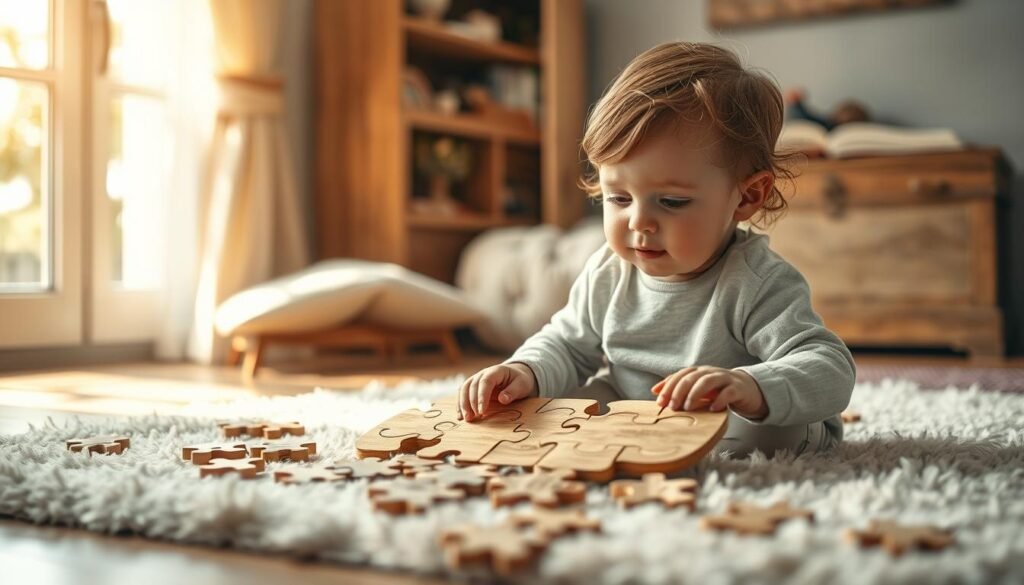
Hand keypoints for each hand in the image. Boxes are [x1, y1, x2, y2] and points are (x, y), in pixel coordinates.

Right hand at [458, 362, 538, 421]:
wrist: (516, 375)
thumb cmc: (520, 380)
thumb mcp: (522, 385)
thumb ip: (513, 391)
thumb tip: (502, 399)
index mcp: (496, 371)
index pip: (485, 382)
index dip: (482, 397)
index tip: (482, 412)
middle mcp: (483, 373)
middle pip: (472, 386)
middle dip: (471, 403)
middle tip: (473, 418)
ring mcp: (476, 379)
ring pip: (464, 389)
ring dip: (463, 404)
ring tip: (466, 418)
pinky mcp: (473, 386)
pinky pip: (463, 393)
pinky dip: (460, 404)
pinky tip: (460, 416)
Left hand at [651, 366, 767, 419]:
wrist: (749, 389)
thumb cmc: (720, 391)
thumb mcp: (698, 390)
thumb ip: (679, 389)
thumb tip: (655, 391)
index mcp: (699, 372)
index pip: (680, 375)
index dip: (668, 387)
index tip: (659, 402)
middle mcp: (710, 372)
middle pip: (691, 377)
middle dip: (678, 391)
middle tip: (672, 406)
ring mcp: (725, 379)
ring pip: (707, 381)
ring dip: (695, 394)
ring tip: (688, 407)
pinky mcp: (738, 388)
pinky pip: (728, 392)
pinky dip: (719, 399)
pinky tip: (712, 409)